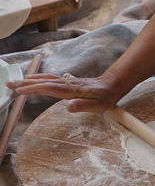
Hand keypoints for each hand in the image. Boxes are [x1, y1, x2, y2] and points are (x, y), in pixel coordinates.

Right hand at [6, 72, 124, 111]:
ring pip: (45, 79)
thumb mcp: (98, 106)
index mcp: (72, 91)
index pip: (49, 89)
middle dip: (25, 83)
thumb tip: (68, 106)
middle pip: (43, 82)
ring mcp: (67, 82)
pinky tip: (34, 79)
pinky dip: (39, 78)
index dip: (34, 89)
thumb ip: (82, 106)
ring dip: (30, 80)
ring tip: (15, 82)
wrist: (112, 85)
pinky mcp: (69, 82)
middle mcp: (67, 84)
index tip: (20, 90)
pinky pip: (50, 79)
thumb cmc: (106, 97)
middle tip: (9, 84)